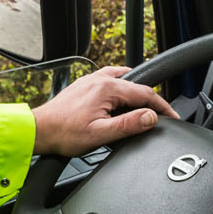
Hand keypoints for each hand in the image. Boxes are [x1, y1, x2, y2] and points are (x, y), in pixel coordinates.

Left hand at [30, 65, 177, 157]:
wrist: (39, 130)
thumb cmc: (64, 134)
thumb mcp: (100, 134)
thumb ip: (129, 124)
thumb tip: (151, 117)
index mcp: (107, 88)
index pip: (145, 94)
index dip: (162, 107)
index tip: (173, 117)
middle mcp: (100, 79)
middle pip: (137, 87)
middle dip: (152, 102)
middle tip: (163, 117)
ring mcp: (92, 80)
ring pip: (125, 82)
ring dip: (138, 94)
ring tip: (146, 110)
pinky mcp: (86, 85)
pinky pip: (112, 81)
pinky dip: (124, 90)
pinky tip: (123, 100)